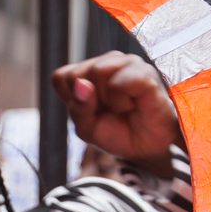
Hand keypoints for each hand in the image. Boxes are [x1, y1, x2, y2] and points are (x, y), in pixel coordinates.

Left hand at [52, 52, 182, 175]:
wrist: (148, 148)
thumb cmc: (119, 134)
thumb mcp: (87, 128)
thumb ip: (78, 108)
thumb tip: (81, 85)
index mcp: (89, 72)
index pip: (61, 77)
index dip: (71, 100)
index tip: (90, 112)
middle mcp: (107, 62)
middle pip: (76, 75)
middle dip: (89, 103)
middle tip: (109, 112)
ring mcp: (127, 64)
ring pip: (97, 71)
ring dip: (106, 100)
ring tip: (122, 108)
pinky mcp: (144, 73)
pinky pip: (119, 82)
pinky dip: (121, 101)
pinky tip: (132, 105)